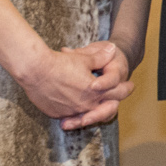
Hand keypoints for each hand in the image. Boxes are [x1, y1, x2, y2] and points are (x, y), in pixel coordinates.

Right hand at [13, 41, 131, 126]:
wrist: (35, 71)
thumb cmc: (59, 63)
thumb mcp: (84, 58)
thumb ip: (100, 57)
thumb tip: (113, 50)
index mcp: (95, 92)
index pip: (117, 93)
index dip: (126, 89)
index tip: (130, 86)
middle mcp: (85, 105)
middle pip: (105, 108)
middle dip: (113, 103)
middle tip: (117, 100)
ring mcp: (70, 112)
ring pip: (87, 115)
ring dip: (94, 111)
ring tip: (95, 105)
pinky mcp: (57, 114)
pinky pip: (70, 116)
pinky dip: (75, 112)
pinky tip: (75, 107)